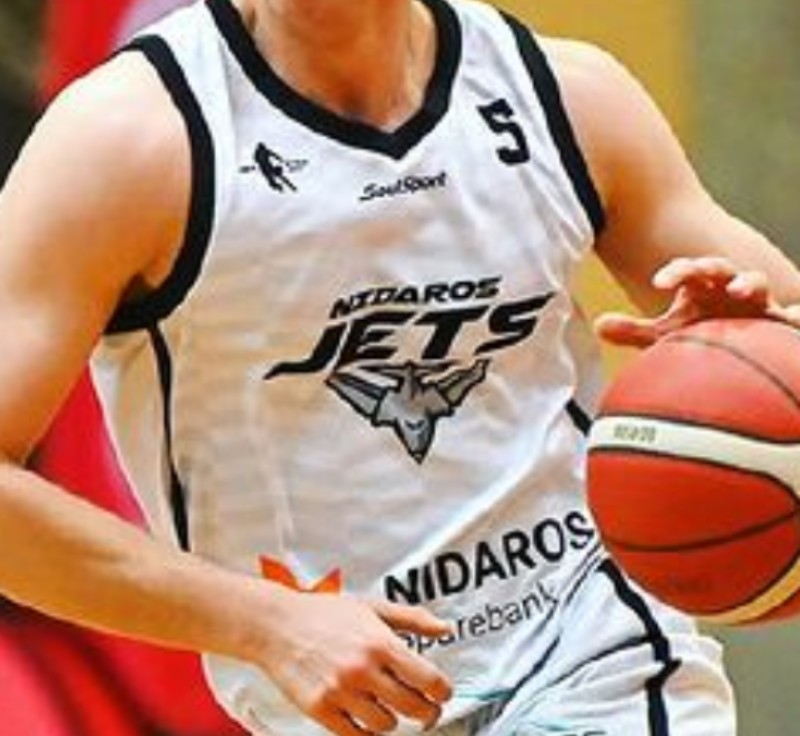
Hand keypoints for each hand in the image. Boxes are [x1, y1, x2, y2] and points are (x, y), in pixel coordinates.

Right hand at [257, 590, 452, 734]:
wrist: (276, 624)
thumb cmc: (324, 614)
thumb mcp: (372, 607)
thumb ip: (413, 619)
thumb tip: (445, 629)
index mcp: (380, 642)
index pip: (429, 679)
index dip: (443, 692)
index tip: (442, 694)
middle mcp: (363, 669)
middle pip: (414, 708)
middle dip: (427, 712)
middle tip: (426, 710)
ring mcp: (341, 691)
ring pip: (387, 725)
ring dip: (393, 719)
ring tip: (388, 706)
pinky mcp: (321, 709)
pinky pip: (357, 735)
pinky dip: (367, 730)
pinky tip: (366, 717)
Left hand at [595, 256, 799, 347]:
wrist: (745, 349)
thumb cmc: (703, 335)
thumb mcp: (668, 335)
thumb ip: (635, 331)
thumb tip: (597, 326)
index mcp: (703, 288)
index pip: (688, 271)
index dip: (676, 272)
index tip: (659, 283)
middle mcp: (729, 289)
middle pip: (719, 268)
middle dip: (709, 266)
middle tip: (699, 272)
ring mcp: (758, 302)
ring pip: (756, 283)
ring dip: (748, 283)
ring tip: (741, 291)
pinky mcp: (781, 321)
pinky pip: (792, 316)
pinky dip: (795, 315)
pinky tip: (794, 319)